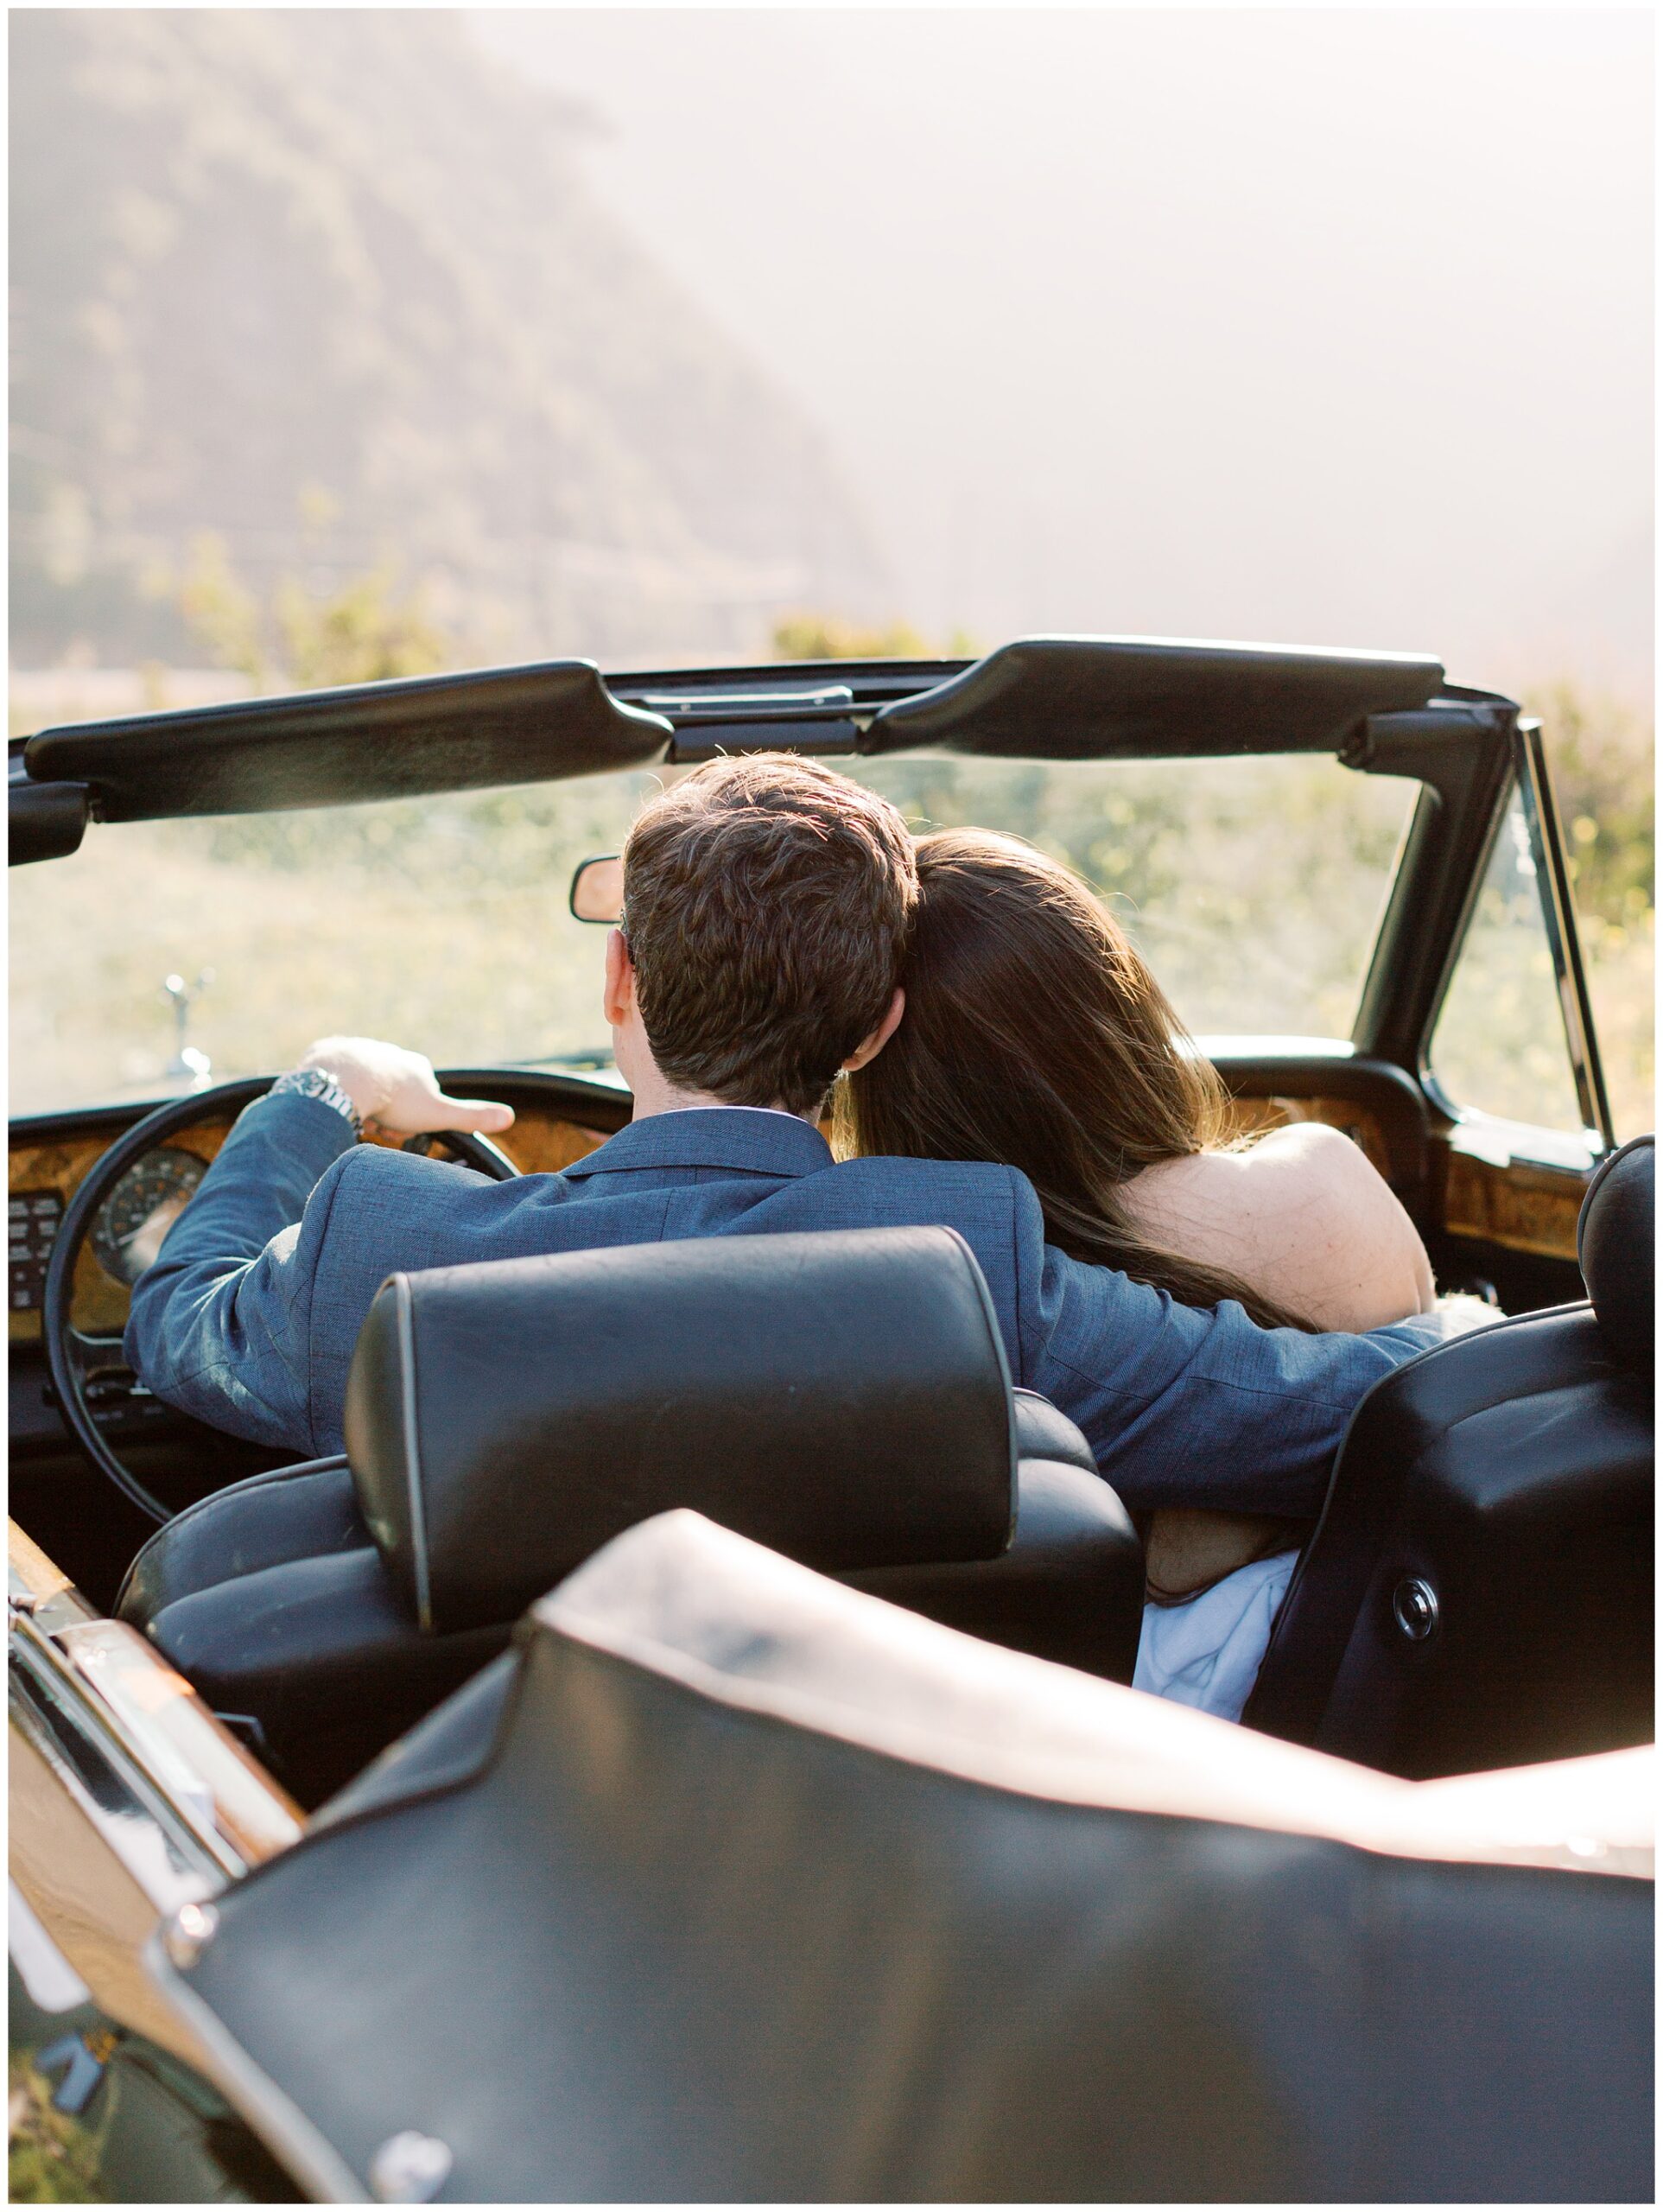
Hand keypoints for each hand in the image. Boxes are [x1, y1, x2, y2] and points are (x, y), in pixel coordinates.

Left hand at [295, 1037, 514, 1137]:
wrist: (343, 1080)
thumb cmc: (393, 1100)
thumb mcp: (438, 1114)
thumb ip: (472, 1116)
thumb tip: (510, 1117)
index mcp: (418, 1065)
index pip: (422, 1096)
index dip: (415, 1119)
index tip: (401, 1135)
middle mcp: (391, 1053)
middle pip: (393, 1090)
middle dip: (388, 1113)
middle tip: (377, 1131)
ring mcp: (360, 1050)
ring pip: (365, 1084)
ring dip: (363, 1104)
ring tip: (355, 1120)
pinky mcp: (332, 1052)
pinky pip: (336, 1075)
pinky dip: (339, 1091)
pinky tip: (336, 1104)